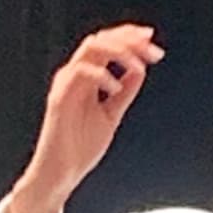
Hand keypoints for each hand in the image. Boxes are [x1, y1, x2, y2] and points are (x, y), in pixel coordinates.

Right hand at [8, 24, 159, 212]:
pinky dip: (102, 75)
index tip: (152, 41)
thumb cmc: (80, 148)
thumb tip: (140, 70)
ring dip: (119, 51)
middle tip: (152, 49)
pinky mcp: (59, 98)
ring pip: (90, 48)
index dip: (129, 38)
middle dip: (129, 39)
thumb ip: (124, 92)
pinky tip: (116, 88)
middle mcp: (75, 76)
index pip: (107, 45)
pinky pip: (80, 73)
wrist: (62, 174)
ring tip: (138, 65)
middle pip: (100, 40)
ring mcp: (66, 85)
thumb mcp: (111, 114)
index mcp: (87, 78)